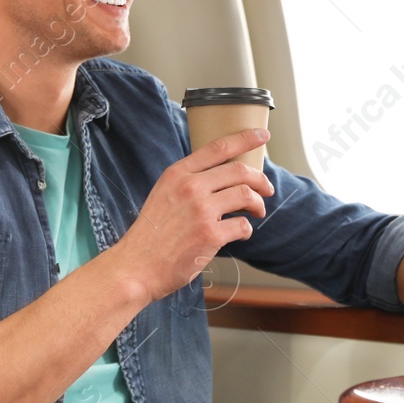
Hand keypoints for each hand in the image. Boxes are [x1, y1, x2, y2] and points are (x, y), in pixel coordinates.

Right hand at [111, 128, 272, 304]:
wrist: (136, 267)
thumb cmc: (151, 234)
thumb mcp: (164, 194)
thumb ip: (189, 181)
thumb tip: (225, 176)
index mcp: (178, 173)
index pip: (218, 147)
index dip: (245, 138)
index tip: (263, 135)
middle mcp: (190, 187)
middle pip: (240, 171)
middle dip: (260, 179)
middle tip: (267, 189)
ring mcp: (201, 210)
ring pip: (247, 195)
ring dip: (258, 204)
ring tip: (257, 211)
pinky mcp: (210, 235)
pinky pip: (243, 225)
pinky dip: (247, 230)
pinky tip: (240, 234)